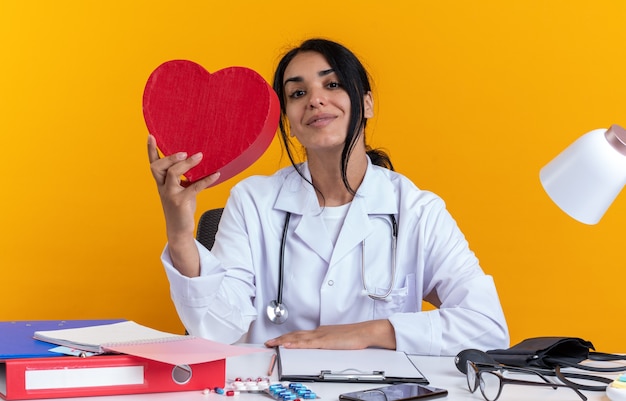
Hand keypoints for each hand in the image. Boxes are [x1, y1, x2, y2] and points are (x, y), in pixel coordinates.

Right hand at [147, 135, 219, 275]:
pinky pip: (194, 187)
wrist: (179, 230)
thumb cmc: (181, 207)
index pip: (153, 164)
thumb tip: (196, 160)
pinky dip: (206, 180)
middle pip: (158, 167)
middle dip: (169, 157)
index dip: (151, 150)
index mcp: (161, 183)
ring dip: (186, 164)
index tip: (151, 136)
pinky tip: (216, 175)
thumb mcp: (180, 189)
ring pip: (173, 174)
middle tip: (183, 152)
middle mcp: (162, 187)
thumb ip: (183, 177)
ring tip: (199, 156)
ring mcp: (170, 195)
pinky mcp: (181, 202)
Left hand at [264, 320, 396, 349]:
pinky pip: (307, 343)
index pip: (300, 334)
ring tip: (272, 343)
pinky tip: (288, 345)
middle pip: (295, 334)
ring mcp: (320, 336)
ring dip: (283, 340)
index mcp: (321, 332)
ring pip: (298, 337)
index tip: (278, 340)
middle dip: (280, 338)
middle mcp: (318, 332)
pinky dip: (295, 344)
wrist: (365, 332)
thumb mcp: (338, 339)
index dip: (287, 337)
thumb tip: (322, 346)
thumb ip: (328, 342)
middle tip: (268, 342)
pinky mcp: (324, 341)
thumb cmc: (355, 336)